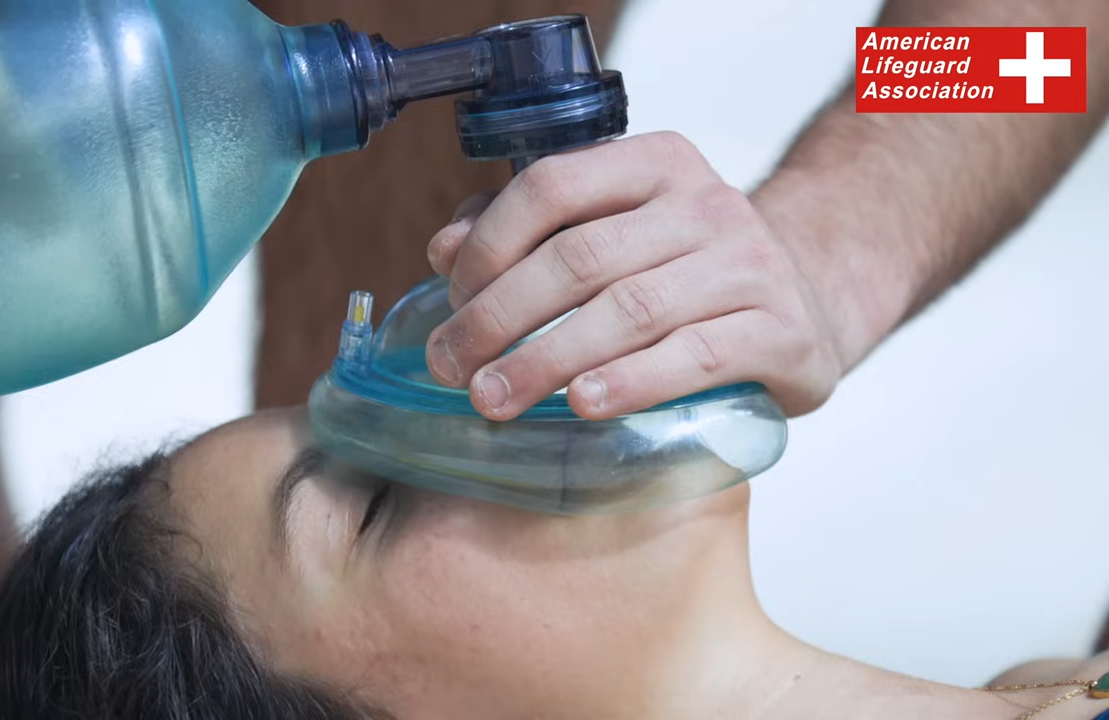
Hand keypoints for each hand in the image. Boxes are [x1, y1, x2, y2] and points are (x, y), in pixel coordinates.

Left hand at [423, 131, 842, 421]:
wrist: (807, 301)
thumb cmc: (685, 271)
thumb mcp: (614, 231)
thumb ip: (528, 231)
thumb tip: (444, 252)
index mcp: (655, 164)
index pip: (553, 185)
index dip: (490, 245)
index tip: (451, 301)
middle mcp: (707, 203)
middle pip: (582, 256)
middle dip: (501, 317)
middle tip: (452, 368)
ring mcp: (750, 264)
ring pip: (631, 309)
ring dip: (548, 359)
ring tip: (495, 399)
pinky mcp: (782, 330)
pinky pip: (695, 356)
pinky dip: (632, 382)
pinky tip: (583, 406)